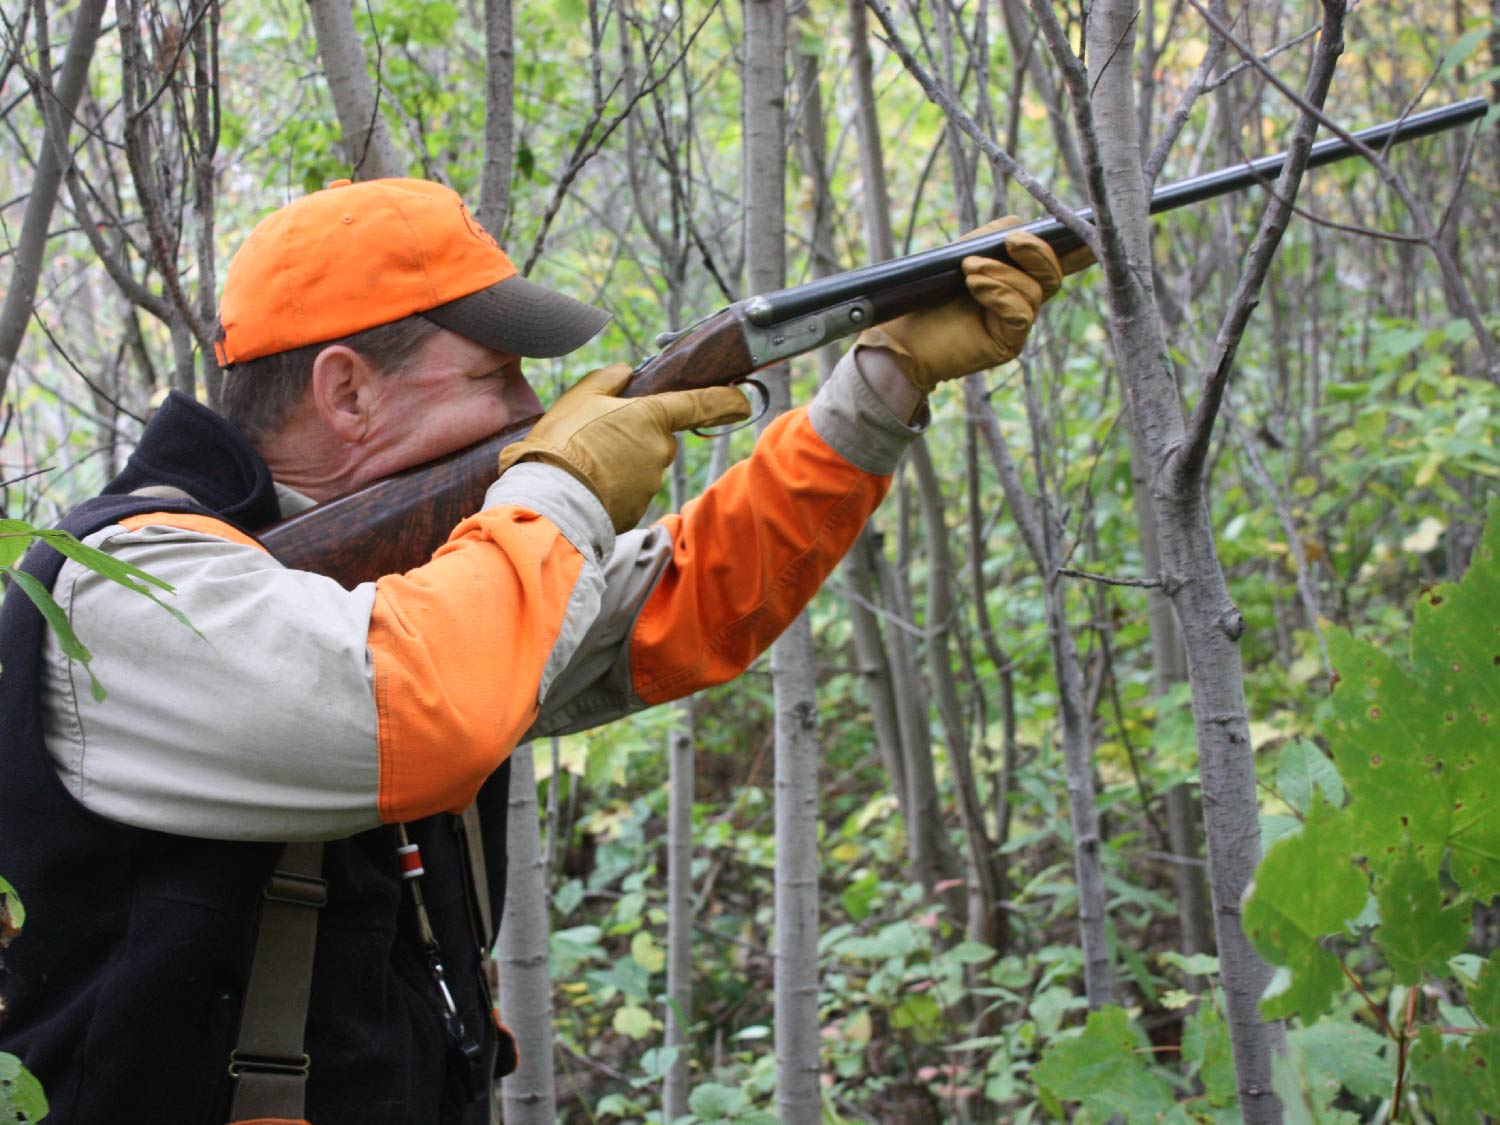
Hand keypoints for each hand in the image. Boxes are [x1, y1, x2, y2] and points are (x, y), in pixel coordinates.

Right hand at [497, 363, 749, 532]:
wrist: (549, 498)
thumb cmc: (564, 442)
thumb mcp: (581, 396)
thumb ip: (609, 379)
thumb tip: (627, 373)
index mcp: (652, 416)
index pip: (700, 404)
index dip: (725, 400)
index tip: (743, 401)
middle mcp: (660, 450)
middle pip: (658, 437)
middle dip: (636, 435)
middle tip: (598, 437)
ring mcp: (651, 483)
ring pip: (642, 465)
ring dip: (621, 463)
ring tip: (585, 463)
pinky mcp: (638, 509)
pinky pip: (630, 492)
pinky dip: (614, 487)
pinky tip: (587, 484)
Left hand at [854, 217, 1072, 392]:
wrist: (901, 337)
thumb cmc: (926, 297)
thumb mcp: (958, 257)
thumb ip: (989, 239)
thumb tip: (1019, 225)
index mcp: (1013, 277)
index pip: (1050, 260)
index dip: (1068, 246)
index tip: (1069, 229)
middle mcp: (1020, 300)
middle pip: (1052, 274)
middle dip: (1037, 251)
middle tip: (1010, 241)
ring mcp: (1016, 324)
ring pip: (1035, 291)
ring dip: (1002, 273)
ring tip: (969, 270)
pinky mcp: (1008, 343)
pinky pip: (1022, 313)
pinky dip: (1000, 293)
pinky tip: (975, 286)